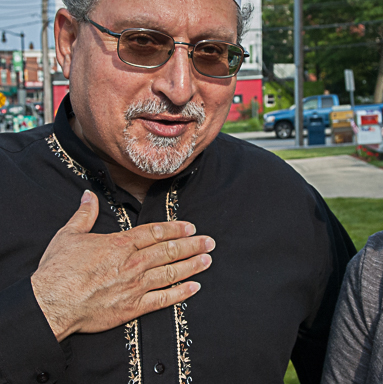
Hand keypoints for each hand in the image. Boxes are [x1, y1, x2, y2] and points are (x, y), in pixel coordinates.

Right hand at [30, 190, 213, 341]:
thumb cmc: (58, 270)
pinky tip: (194, 288)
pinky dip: (180, 293)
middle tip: (210, 242)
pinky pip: (162, 300)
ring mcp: (134, 286)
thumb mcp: (69, 235)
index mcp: (120, 244)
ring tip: (207, 260)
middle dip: (192, 245)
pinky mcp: (132, 308)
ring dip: (191, 266)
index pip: (155, 233)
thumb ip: (84, 214)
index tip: (191, 227)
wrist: (51, 304)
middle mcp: (132, 263)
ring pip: (170, 273)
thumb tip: (88, 195)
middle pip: (169, 251)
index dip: (175, 229)